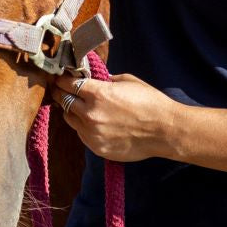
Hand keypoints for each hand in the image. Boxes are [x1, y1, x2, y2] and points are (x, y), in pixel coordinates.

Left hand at [50, 72, 180, 162]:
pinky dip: (83, 127)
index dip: (63, 79)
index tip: (61, 78)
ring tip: (79, 107)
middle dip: (62, 93)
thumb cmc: (150, 103)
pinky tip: (93, 123)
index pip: (67, 84)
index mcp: (98, 94)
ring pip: (69, 119)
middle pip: (64, 101)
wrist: (165, 131)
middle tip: (63, 90)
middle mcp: (90, 114)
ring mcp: (92, 133)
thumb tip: (94, 80)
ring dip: (71, 111)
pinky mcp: (97, 148)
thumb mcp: (127, 81)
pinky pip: (81, 135)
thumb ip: (106, 80)